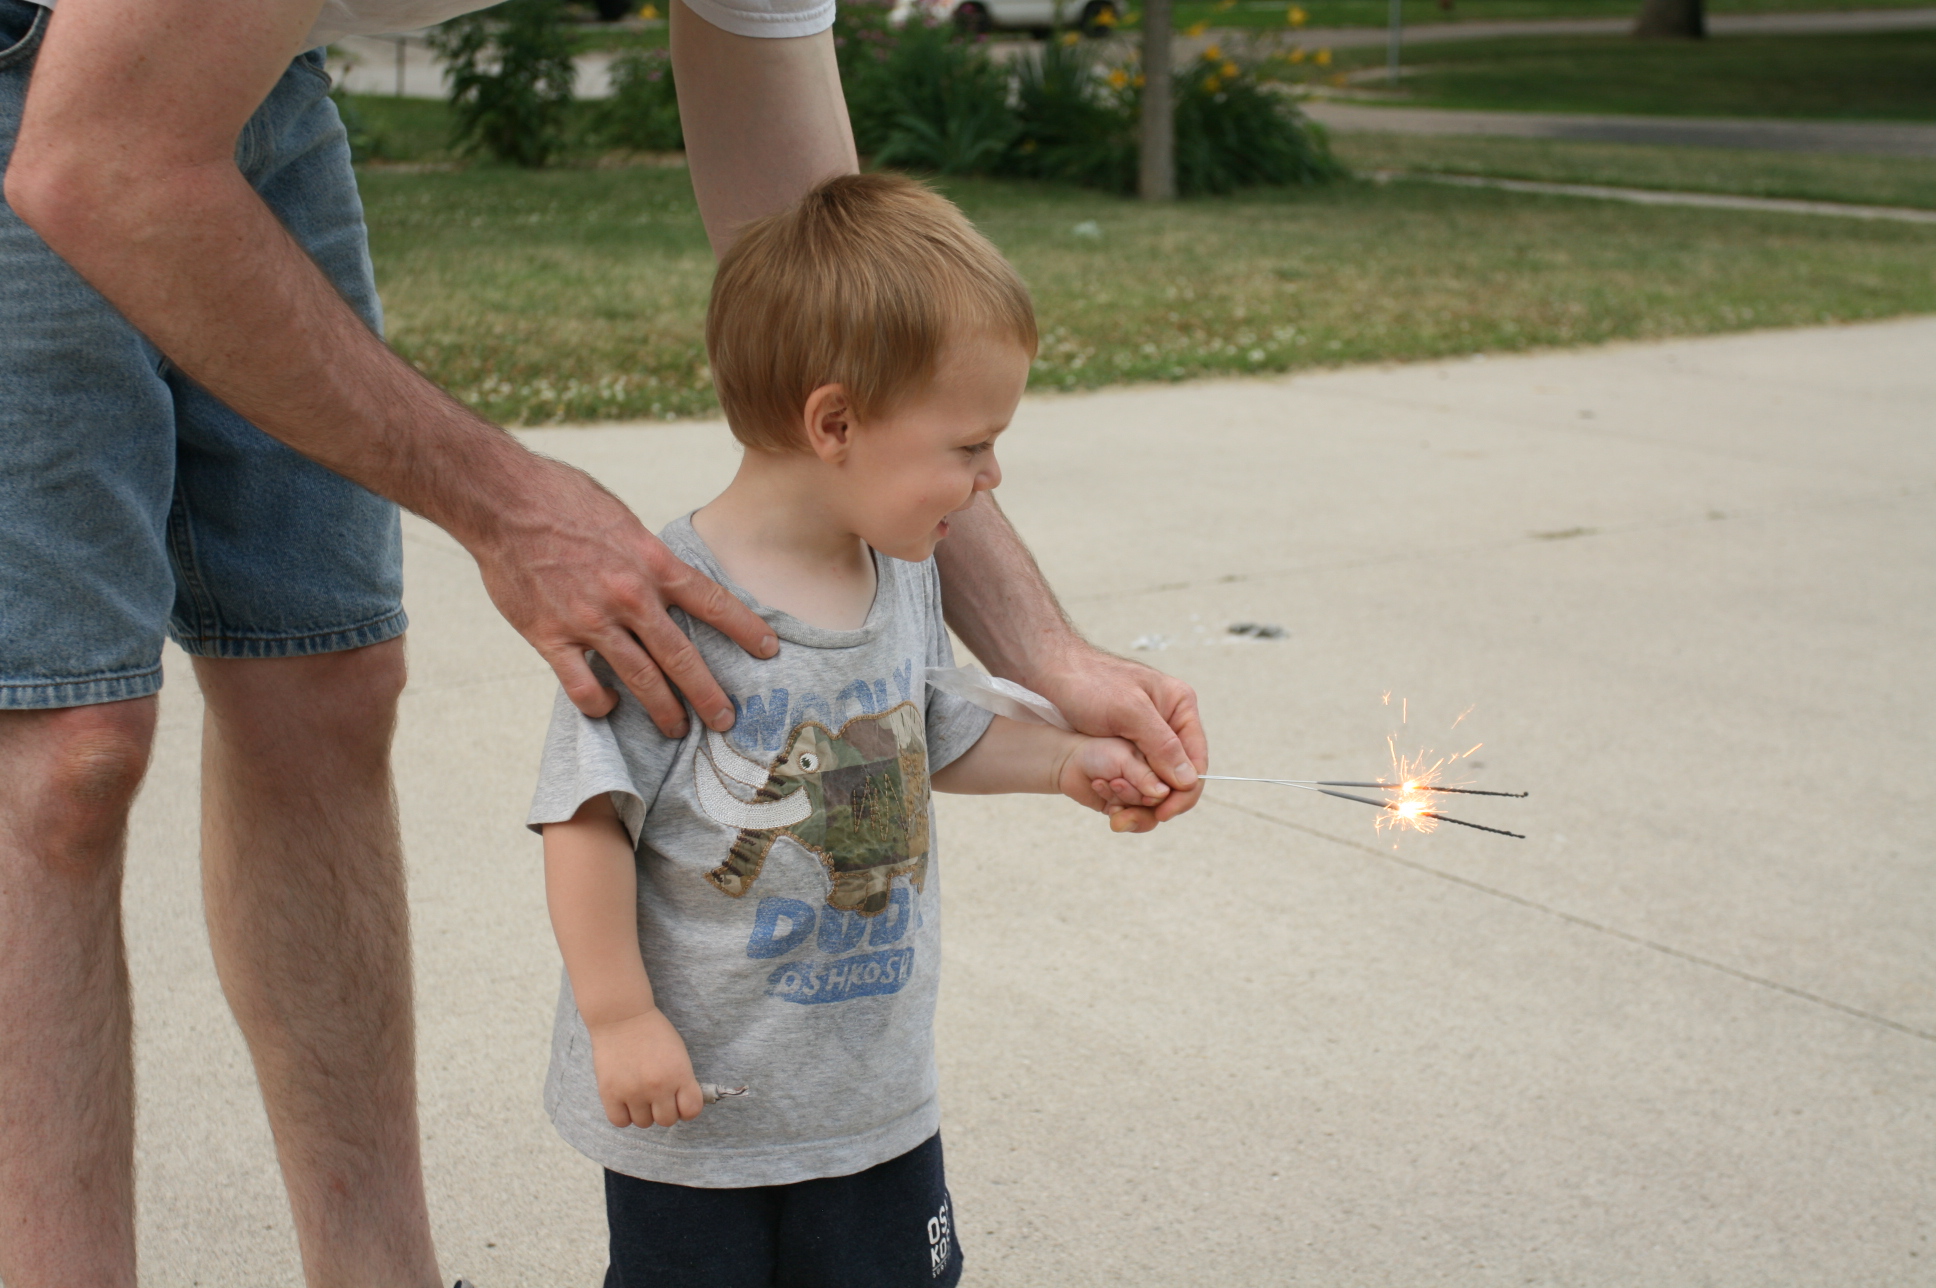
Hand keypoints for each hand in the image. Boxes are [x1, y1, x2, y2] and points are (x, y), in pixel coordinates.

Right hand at [470, 455, 777, 734]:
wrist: (502, 500)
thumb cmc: (562, 498)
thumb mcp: (622, 520)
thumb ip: (646, 557)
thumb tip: (664, 581)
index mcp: (652, 562)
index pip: (713, 602)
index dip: (745, 629)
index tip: (769, 651)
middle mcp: (629, 596)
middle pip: (682, 656)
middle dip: (709, 694)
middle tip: (725, 720)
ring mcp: (590, 620)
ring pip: (640, 679)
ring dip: (663, 710)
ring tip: (677, 729)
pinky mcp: (551, 637)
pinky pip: (582, 686)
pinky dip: (600, 704)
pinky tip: (609, 707)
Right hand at [586, 1006, 704, 1128]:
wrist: (622, 1016)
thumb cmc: (653, 1031)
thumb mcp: (678, 1052)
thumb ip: (682, 1079)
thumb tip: (683, 1105)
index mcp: (679, 1074)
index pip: (691, 1110)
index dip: (686, 1108)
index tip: (680, 1101)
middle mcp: (658, 1087)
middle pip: (667, 1121)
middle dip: (664, 1110)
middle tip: (658, 1096)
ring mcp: (633, 1092)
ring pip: (644, 1123)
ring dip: (643, 1112)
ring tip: (639, 1094)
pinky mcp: (610, 1093)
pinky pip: (620, 1121)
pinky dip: (624, 1115)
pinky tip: (625, 1100)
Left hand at [1031, 645, 1206, 831]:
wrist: (1050, 674)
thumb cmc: (1089, 684)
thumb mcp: (1128, 712)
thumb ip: (1161, 745)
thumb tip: (1189, 780)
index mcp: (1180, 707)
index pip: (1196, 759)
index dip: (1184, 791)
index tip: (1162, 812)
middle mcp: (1169, 724)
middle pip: (1179, 775)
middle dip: (1160, 801)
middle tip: (1132, 817)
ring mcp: (1148, 737)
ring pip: (1157, 782)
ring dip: (1141, 802)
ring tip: (1117, 812)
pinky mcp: (1128, 748)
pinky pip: (1138, 779)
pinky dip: (1127, 794)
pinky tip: (1110, 802)